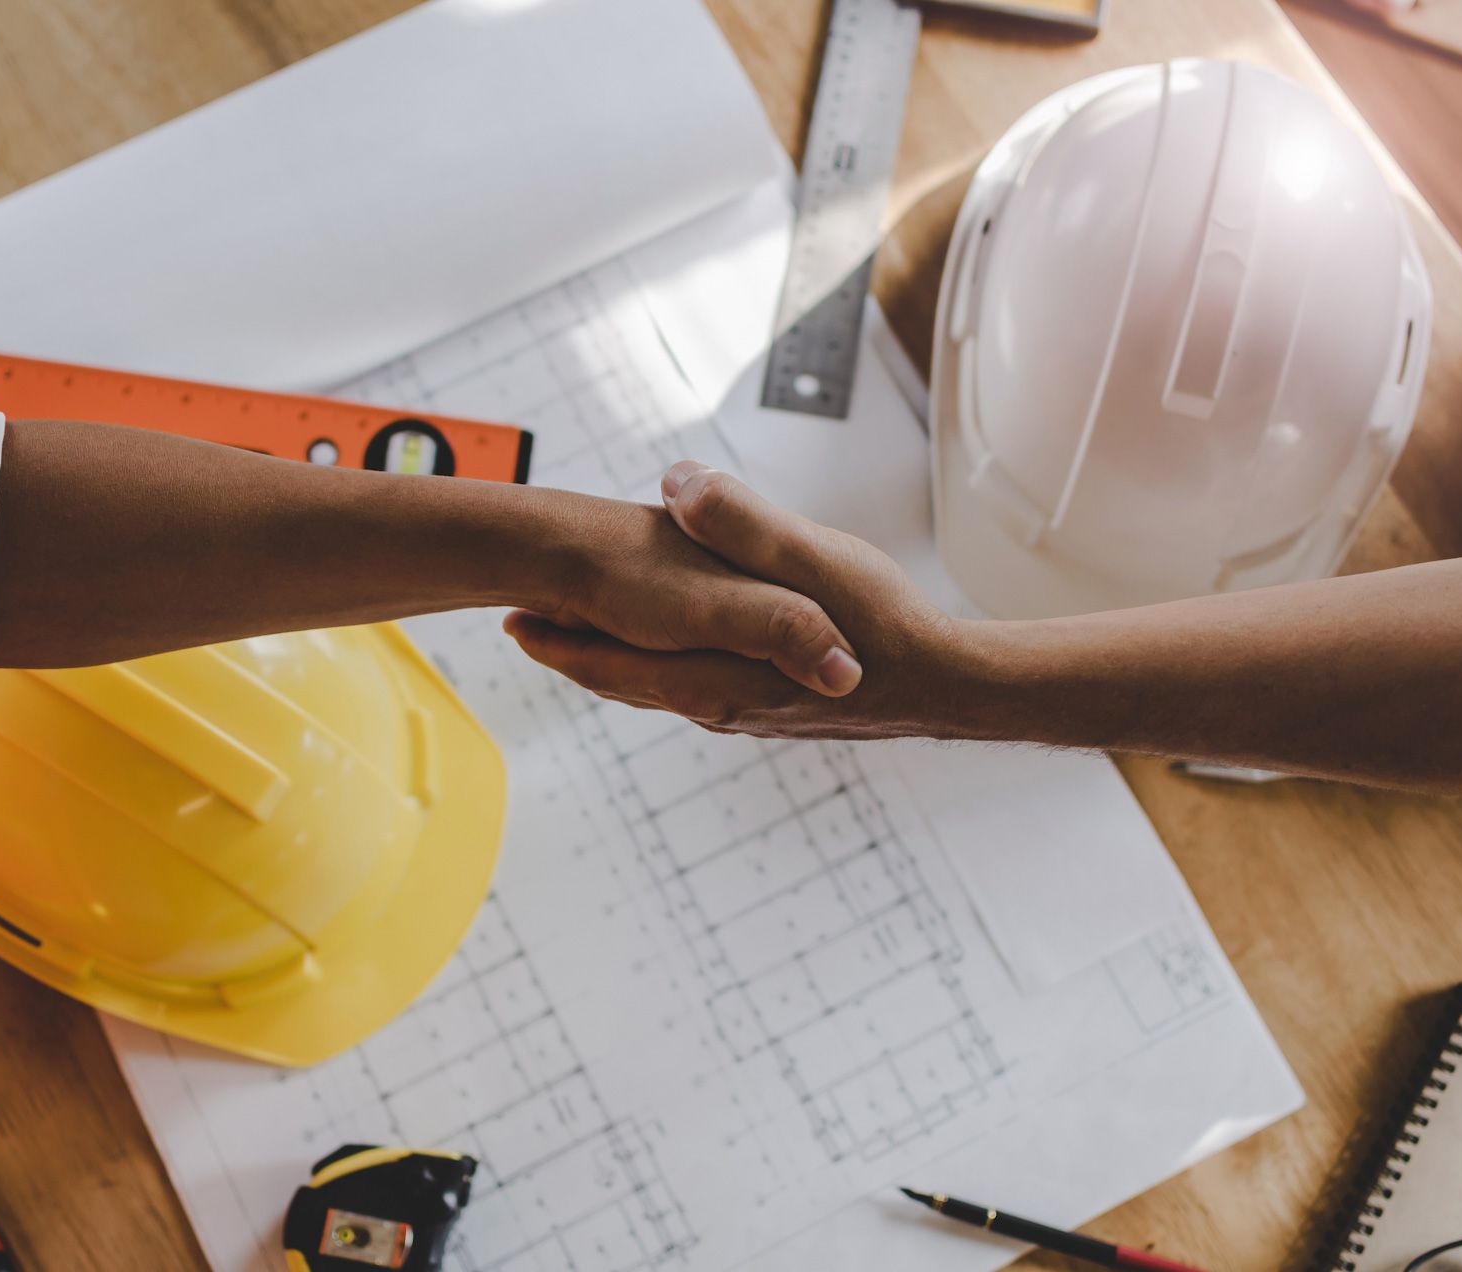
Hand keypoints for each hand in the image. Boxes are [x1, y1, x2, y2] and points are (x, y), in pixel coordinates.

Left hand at [512, 488, 865, 697]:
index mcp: (714, 673)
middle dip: (575, 652)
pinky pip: (698, 689)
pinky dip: (663, 670)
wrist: (947, 686)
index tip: (513, 612)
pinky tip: (671, 656)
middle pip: (627, 681)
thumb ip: (741, 524)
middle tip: (523, 627)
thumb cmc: (883, 621)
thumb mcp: (811, 556)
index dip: (560, 635)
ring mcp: (749, 713)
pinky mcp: (776, 711)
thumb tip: (676, 487)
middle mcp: (721, 705)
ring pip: (662, 690)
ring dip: (616, 663)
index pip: (611, 658)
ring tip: (578, 637)